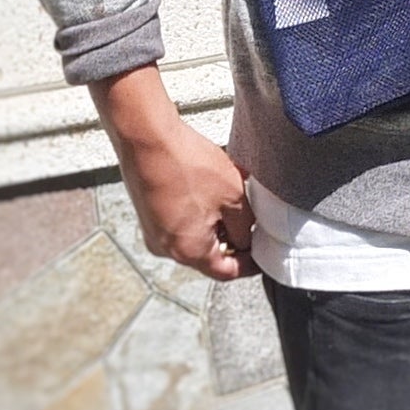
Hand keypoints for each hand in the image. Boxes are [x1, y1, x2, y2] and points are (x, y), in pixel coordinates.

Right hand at [90, 65, 256, 280]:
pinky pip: (179, 223)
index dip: (249, 263)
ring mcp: (153, 232)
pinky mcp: (147, 214)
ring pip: (194, 237)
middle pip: (208, 256)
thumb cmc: (187, 165)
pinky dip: (196, 213)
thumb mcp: (234, 197)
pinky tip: (206, 190)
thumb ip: (245, 226)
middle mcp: (167, 249)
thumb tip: (245, 239)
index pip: (227, 272)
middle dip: (231, 239)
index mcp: (189, 251)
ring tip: (227, 197)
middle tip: (249, 219)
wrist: (148, 137)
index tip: (262, 253)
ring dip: (214, 223)